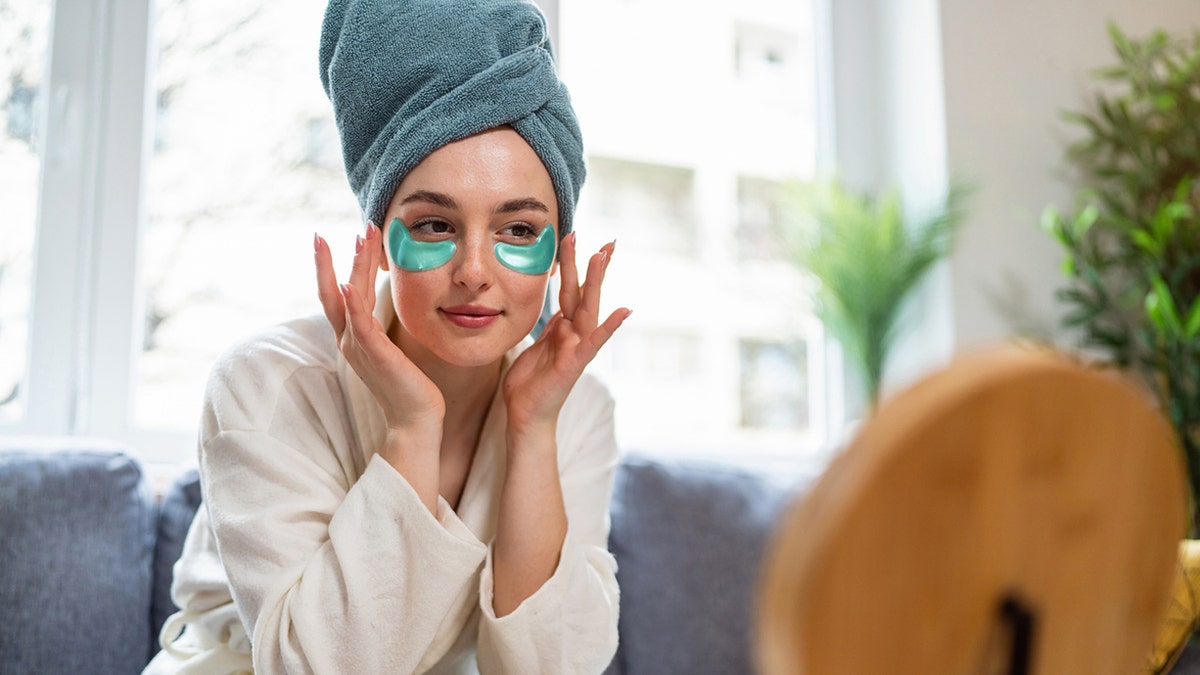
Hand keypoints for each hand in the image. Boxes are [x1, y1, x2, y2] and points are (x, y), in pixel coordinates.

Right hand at [314, 223, 444, 432]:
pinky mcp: (374, 355)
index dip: (334, 266)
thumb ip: (378, 329)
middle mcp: (349, 340)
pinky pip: (359, 325)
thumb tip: (378, 309)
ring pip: (349, 299)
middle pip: (335, 292)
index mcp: (352, 337)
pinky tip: (346, 282)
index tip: (339, 237)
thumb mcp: (389, 348)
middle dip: (333, 259)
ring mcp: (359, 348)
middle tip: (331, 230)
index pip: (338, 294)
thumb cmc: (406, 383)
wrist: (415, 418)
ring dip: (352, 267)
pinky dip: (351, 303)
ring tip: (356, 238)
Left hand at [502, 234, 630, 437]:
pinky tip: (625, 310)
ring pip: (588, 308)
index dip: (574, 265)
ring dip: (596, 281)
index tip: (578, 239)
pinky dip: (610, 325)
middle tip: (608, 239)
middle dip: (593, 265)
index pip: (571, 290)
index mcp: (562, 328)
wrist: (525, 415)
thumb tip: (558, 310)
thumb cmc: (528, 384)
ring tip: (603, 255)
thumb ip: (549, 327)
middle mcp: (574, 334)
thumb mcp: (535, 345)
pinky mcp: (575, 363)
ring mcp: (577, 347)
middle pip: (583, 292)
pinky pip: (595, 341)